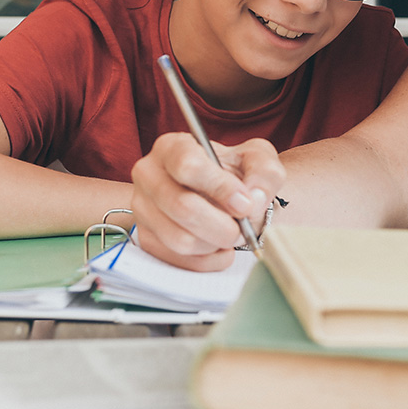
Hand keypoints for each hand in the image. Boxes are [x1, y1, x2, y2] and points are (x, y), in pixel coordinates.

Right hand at [130, 133, 285, 270]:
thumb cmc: (237, 172)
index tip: (244, 203)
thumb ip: (264, 173)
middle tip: (243, 227)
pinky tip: (220, 247)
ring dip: (216, 243)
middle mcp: (149, 175)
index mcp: (172, 147)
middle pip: (182, 207)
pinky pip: (178, 260)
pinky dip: (208, 260)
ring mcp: (143, 209)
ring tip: (232, 234)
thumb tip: (252, 199)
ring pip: (180, 239)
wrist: (225, 195)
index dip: (220, 188)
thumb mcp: (258, 159)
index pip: (187, 166)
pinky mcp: (146, 238)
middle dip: (222, 225)